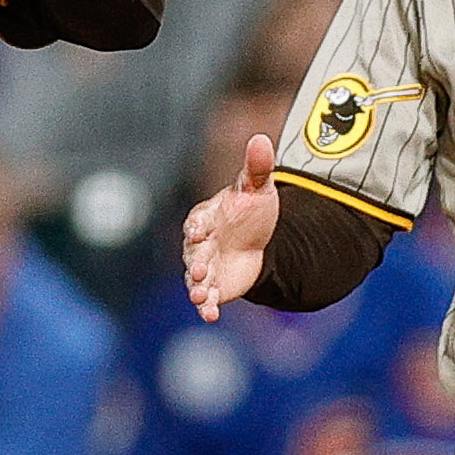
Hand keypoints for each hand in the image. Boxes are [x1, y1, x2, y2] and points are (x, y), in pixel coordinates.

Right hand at [182, 133, 282, 322]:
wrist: (257, 240)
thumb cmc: (250, 211)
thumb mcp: (258, 188)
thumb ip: (257, 167)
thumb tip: (261, 138)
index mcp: (206, 218)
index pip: (197, 220)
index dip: (198, 226)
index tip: (200, 230)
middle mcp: (199, 244)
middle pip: (193, 253)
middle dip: (196, 262)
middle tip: (201, 268)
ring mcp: (204, 268)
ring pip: (195, 279)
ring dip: (196, 288)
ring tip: (201, 298)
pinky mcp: (213, 287)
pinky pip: (206, 299)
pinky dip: (206, 308)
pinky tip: (210, 316)